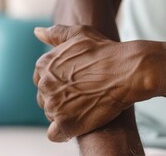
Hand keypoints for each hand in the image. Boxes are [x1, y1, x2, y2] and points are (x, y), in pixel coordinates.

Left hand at [33, 25, 163, 141]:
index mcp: (44, 64)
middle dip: (61, 98)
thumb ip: (56, 34)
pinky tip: (80, 122)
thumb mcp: (80, 34)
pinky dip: (65, 131)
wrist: (127, 70)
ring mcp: (54, 104)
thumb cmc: (106, 51)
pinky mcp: (66, 123)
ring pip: (52, 115)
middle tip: (84, 94)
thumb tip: (37, 32)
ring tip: (86, 105)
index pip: (41, 81)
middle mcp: (45, 84)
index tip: (75, 83)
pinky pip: (56, 134)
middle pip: (45, 98)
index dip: (58, 84)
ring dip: (65, 113)